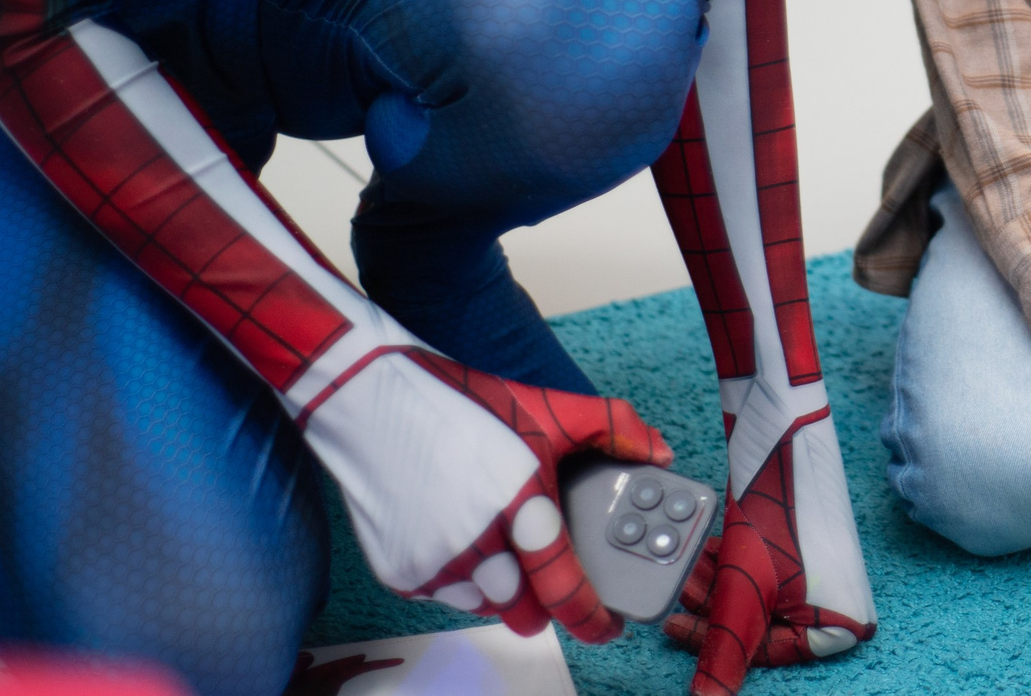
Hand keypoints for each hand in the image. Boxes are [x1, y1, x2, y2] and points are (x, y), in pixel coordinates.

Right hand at [317, 352, 668, 641]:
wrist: (371, 402)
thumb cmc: (465, 405)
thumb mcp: (549, 406)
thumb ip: (614, 427)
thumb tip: (659, 452)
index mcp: (520, 502)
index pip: (561, 585)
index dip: (590, 617)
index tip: (607, 628)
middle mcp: (476, 541)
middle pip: (522, 608)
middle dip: (542, 604)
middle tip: (550, 582)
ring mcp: (433, 560)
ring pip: (483, 604)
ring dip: (498, 588)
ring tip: (499, 543)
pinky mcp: (400, 570)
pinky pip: (442, 594)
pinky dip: (458, 578)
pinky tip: (460, 536)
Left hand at [665, 432, 874, 695]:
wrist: (786, 450)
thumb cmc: (783, 518)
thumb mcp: (745, 594)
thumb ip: (725, 652)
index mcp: (840, 626)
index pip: (767, 654)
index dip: (716, 643)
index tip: (677, 628)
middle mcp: (837, 605)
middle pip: (761, 625)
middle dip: (716, 606)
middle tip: (684, 590)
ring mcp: (822, 577)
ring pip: (758, 596)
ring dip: (721, 584)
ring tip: (693, 566)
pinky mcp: (807, 552)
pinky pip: (765, 572)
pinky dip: (735, 565)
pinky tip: (710, 552)